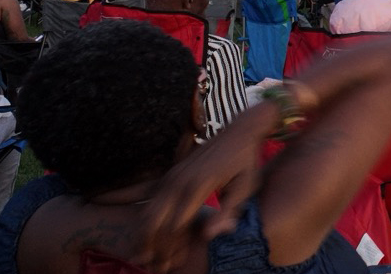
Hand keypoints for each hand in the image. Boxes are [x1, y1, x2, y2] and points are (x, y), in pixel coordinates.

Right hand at [138, 112, 266, 271]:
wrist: (241, 130)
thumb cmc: (247, 162)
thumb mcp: (246, 187)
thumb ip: (228, 211)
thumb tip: (208, 235)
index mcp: (198, 186)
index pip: (175, 226)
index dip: (171, 249)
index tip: (172, 265)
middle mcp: (179, 180)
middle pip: (154, 221)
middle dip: (152, 247)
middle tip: (156, 268)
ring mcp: (172, 176)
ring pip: (147, 212)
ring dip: (144, 236)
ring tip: (145, 257)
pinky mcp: (171, 174)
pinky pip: (150, 200)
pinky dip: (146, 220)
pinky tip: (144, 237)